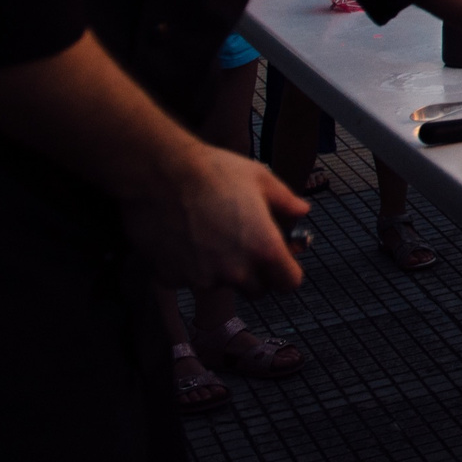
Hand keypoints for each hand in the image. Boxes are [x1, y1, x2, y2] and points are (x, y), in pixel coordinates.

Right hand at [122, 141, 306, 297]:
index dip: (287, 272)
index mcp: (265, 249)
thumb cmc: (216, 172)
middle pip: (256, 290)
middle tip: (244, 245)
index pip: (289, 283)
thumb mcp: (262, 179)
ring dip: (220, 270)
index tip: (280, 259)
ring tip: (210, 235)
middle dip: (256, 273)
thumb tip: (301, 212)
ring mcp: (201, 278)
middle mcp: (235, 272)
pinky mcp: (171, 278)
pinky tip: (184, 238)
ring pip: (220, 284)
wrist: (160, 174)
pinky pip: (187, 279)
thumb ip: (287, 201)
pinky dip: (188, 266)